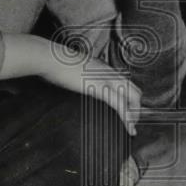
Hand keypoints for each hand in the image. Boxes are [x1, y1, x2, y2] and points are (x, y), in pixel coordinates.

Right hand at [1, 35, 141, 134]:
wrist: (48, 57)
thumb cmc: (54, 63)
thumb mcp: (72, 68)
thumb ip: (79, 74)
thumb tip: (73, 81)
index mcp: (103, 68)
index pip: (125, 82)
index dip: (130, 98)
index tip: (127, 110)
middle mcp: (109, 72)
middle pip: (135, 90)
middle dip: (137, 108)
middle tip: (133, 122)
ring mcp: (106, 79)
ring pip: (132, 98)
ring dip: (134, 115)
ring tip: (132, 128)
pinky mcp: (99, 88)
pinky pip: (120, 105)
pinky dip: (126, 118)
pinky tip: (128, 128)